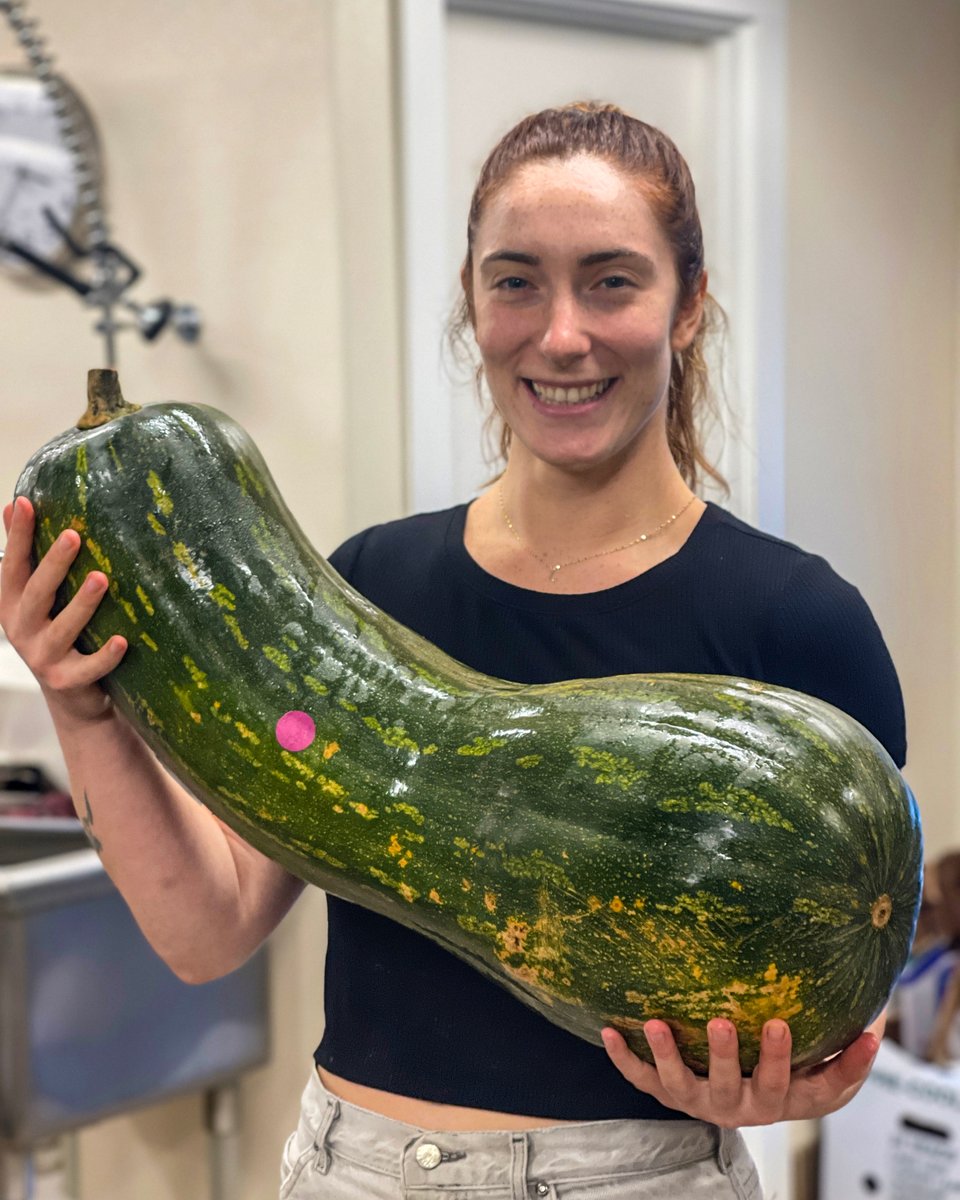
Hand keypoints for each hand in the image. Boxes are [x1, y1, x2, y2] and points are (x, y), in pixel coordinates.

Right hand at [1, 496, 125, 719]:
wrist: (72, 697)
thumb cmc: (58, 634)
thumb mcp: (38, 599)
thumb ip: (28, 559)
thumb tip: (15, 504)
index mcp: (12, 604)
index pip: (13, 565)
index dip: (18, 535)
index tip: (25, 503)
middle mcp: (22, 629)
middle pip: (37, 593)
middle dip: (54, 563)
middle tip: (73, 534)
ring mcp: (43, 657)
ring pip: (63, 628)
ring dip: (83, 604)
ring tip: (101, 578)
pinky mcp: (67, 681)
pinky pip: (89, 667)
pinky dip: (105, 656)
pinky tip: (121, 641)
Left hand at [601, 1013, 883, 1125]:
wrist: (744, 1100)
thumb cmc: (788, 1068)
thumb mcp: (822, 1060)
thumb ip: (845, 1039)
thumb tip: (876, 1002)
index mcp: (787, 1096)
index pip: (816, 1087)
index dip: (839, 1066)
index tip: (849, 1033)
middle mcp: (744, 1104)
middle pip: (741, 1088)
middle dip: (732, 1057)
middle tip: (724, 1022)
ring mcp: (703, 1101)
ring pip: (684, 1087)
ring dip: (669, 1056)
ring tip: (656, 1023)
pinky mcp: (668, 1094)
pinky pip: (644, 1081)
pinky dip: (625, 1059)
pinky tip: (608, 1030)